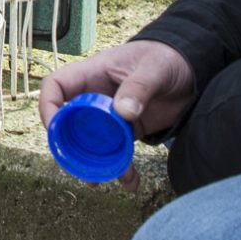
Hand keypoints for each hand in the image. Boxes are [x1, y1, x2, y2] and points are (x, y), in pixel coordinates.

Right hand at [38, 40, 197, 179]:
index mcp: (93, 73)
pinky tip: (132, 181)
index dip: (48, 106)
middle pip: (68, 122)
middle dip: (70, 147)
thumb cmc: (167, 58)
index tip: (54, 129)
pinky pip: (115, 152)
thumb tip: (123, 113)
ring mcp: (109, 116)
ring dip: (95, 164)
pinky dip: (121, 168)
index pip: (56, 86)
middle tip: (79, 166)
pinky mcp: (126, 131)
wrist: (192, 71)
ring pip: (91, 143)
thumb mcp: (155, 69)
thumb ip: (139, 87)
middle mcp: (95, 96)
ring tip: (105, 180)